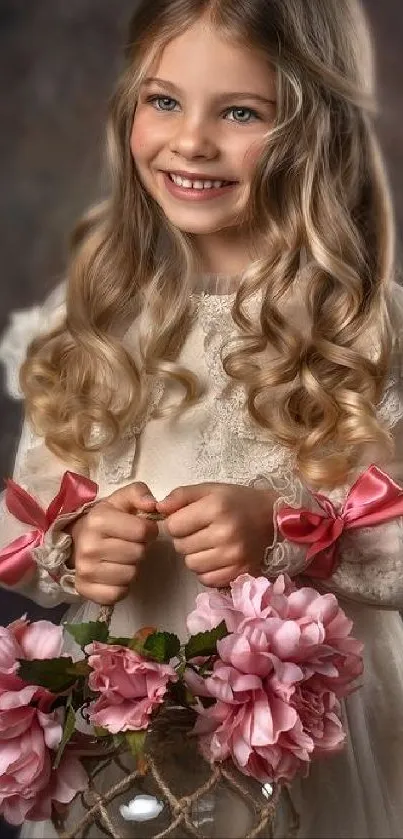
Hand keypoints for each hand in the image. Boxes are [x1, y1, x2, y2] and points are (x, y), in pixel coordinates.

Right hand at [68, 482, 158, 604]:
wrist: (77, 539)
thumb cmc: (107, 519)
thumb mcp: (122, 500)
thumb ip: (139, 493)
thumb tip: (154, 505)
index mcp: (98, 520)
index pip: (142, 531)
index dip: (149, 530)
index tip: (142, 530)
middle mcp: (88, 546)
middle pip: (138, 554)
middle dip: (139, 548)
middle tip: (130, 544)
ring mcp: (85, 570)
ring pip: (130, 575)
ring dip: (132, 567)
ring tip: (123, 558)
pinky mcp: (85, 590)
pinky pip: (118, 594)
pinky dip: (122, 586)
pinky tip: (116, 574)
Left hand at [157, 482, 274, 586]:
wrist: (272, 518)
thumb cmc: (237, 501)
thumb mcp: (209, 489)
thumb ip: (180, 496)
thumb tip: (158, 508)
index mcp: (216, 507)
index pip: (174, 526)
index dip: (177, 523)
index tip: (188, 519)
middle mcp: (225, 533)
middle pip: (181, 546)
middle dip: (185, 539)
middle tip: (200, 532)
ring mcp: (234, 556)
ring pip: (191, 564)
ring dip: (195, 556)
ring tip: (208, 545)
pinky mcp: (240, 572)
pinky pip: (207, 579)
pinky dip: (207, 570)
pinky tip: (216, 557)